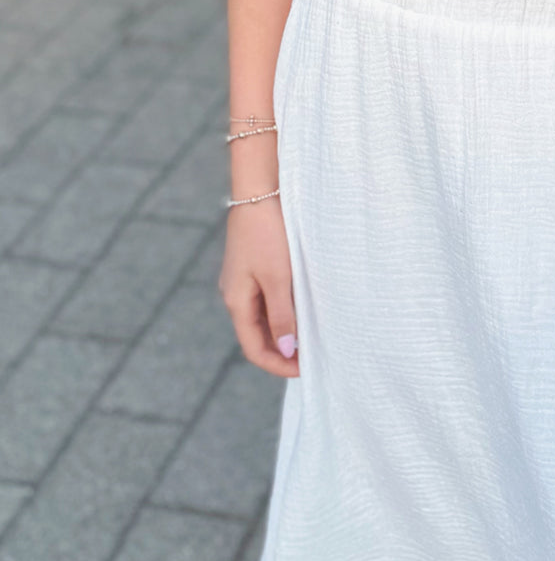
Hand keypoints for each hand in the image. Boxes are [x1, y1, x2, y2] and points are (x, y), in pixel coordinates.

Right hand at [219, 197, 299, 377]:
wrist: (259, 190)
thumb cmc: (268, 234)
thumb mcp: (278, 277)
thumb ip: (282, 315)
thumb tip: (286, 350)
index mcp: (236, 301)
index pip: (254, 348)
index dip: (278, 365)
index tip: (305, 370)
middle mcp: (235, 294)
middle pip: (258, 335)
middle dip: (283, 351)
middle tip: (313, 356)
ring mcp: (243, 280)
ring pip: (263, 317)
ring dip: (285, 329)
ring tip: (312, 335)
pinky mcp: (253, 266)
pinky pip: (267, 298)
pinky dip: (283, 309)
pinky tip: (303, 308)